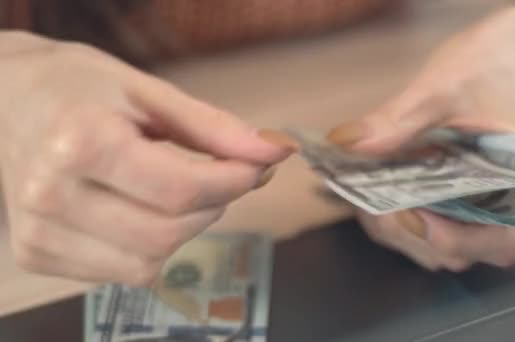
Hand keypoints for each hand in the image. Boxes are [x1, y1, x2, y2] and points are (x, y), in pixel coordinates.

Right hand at [0, 32, 293, 285]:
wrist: (4, 100)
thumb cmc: (76, 87)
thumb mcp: (147, 92)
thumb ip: (213, 128)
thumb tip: (273, 151)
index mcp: (81, 142)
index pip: (181, 189)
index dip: (235, 182)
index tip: (257, 167)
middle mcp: (51, 194)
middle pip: (166, 233)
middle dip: (213, 207)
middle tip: (222, 176)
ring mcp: (39, 232)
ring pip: (146, 264)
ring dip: (182, 231)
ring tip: (177, 192)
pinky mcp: (36, 254)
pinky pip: (120, 271)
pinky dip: (148, 247)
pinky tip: (140, 210)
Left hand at [327, 4, 514, 270]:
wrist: (496, 61)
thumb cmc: (486, 73)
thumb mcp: (443, 88)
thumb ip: (400, 120)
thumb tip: (349, 145)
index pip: (494, 243)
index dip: (448, 237)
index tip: (405, 213)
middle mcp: (500, 218)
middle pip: (450, 251)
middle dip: (402, 227)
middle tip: (364, 195)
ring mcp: (469, 217)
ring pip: (424, 245)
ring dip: (388, 222)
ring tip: (360, 188)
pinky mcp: (444, 209)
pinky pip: (413, 227)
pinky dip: (386, 212)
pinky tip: (365, 186)